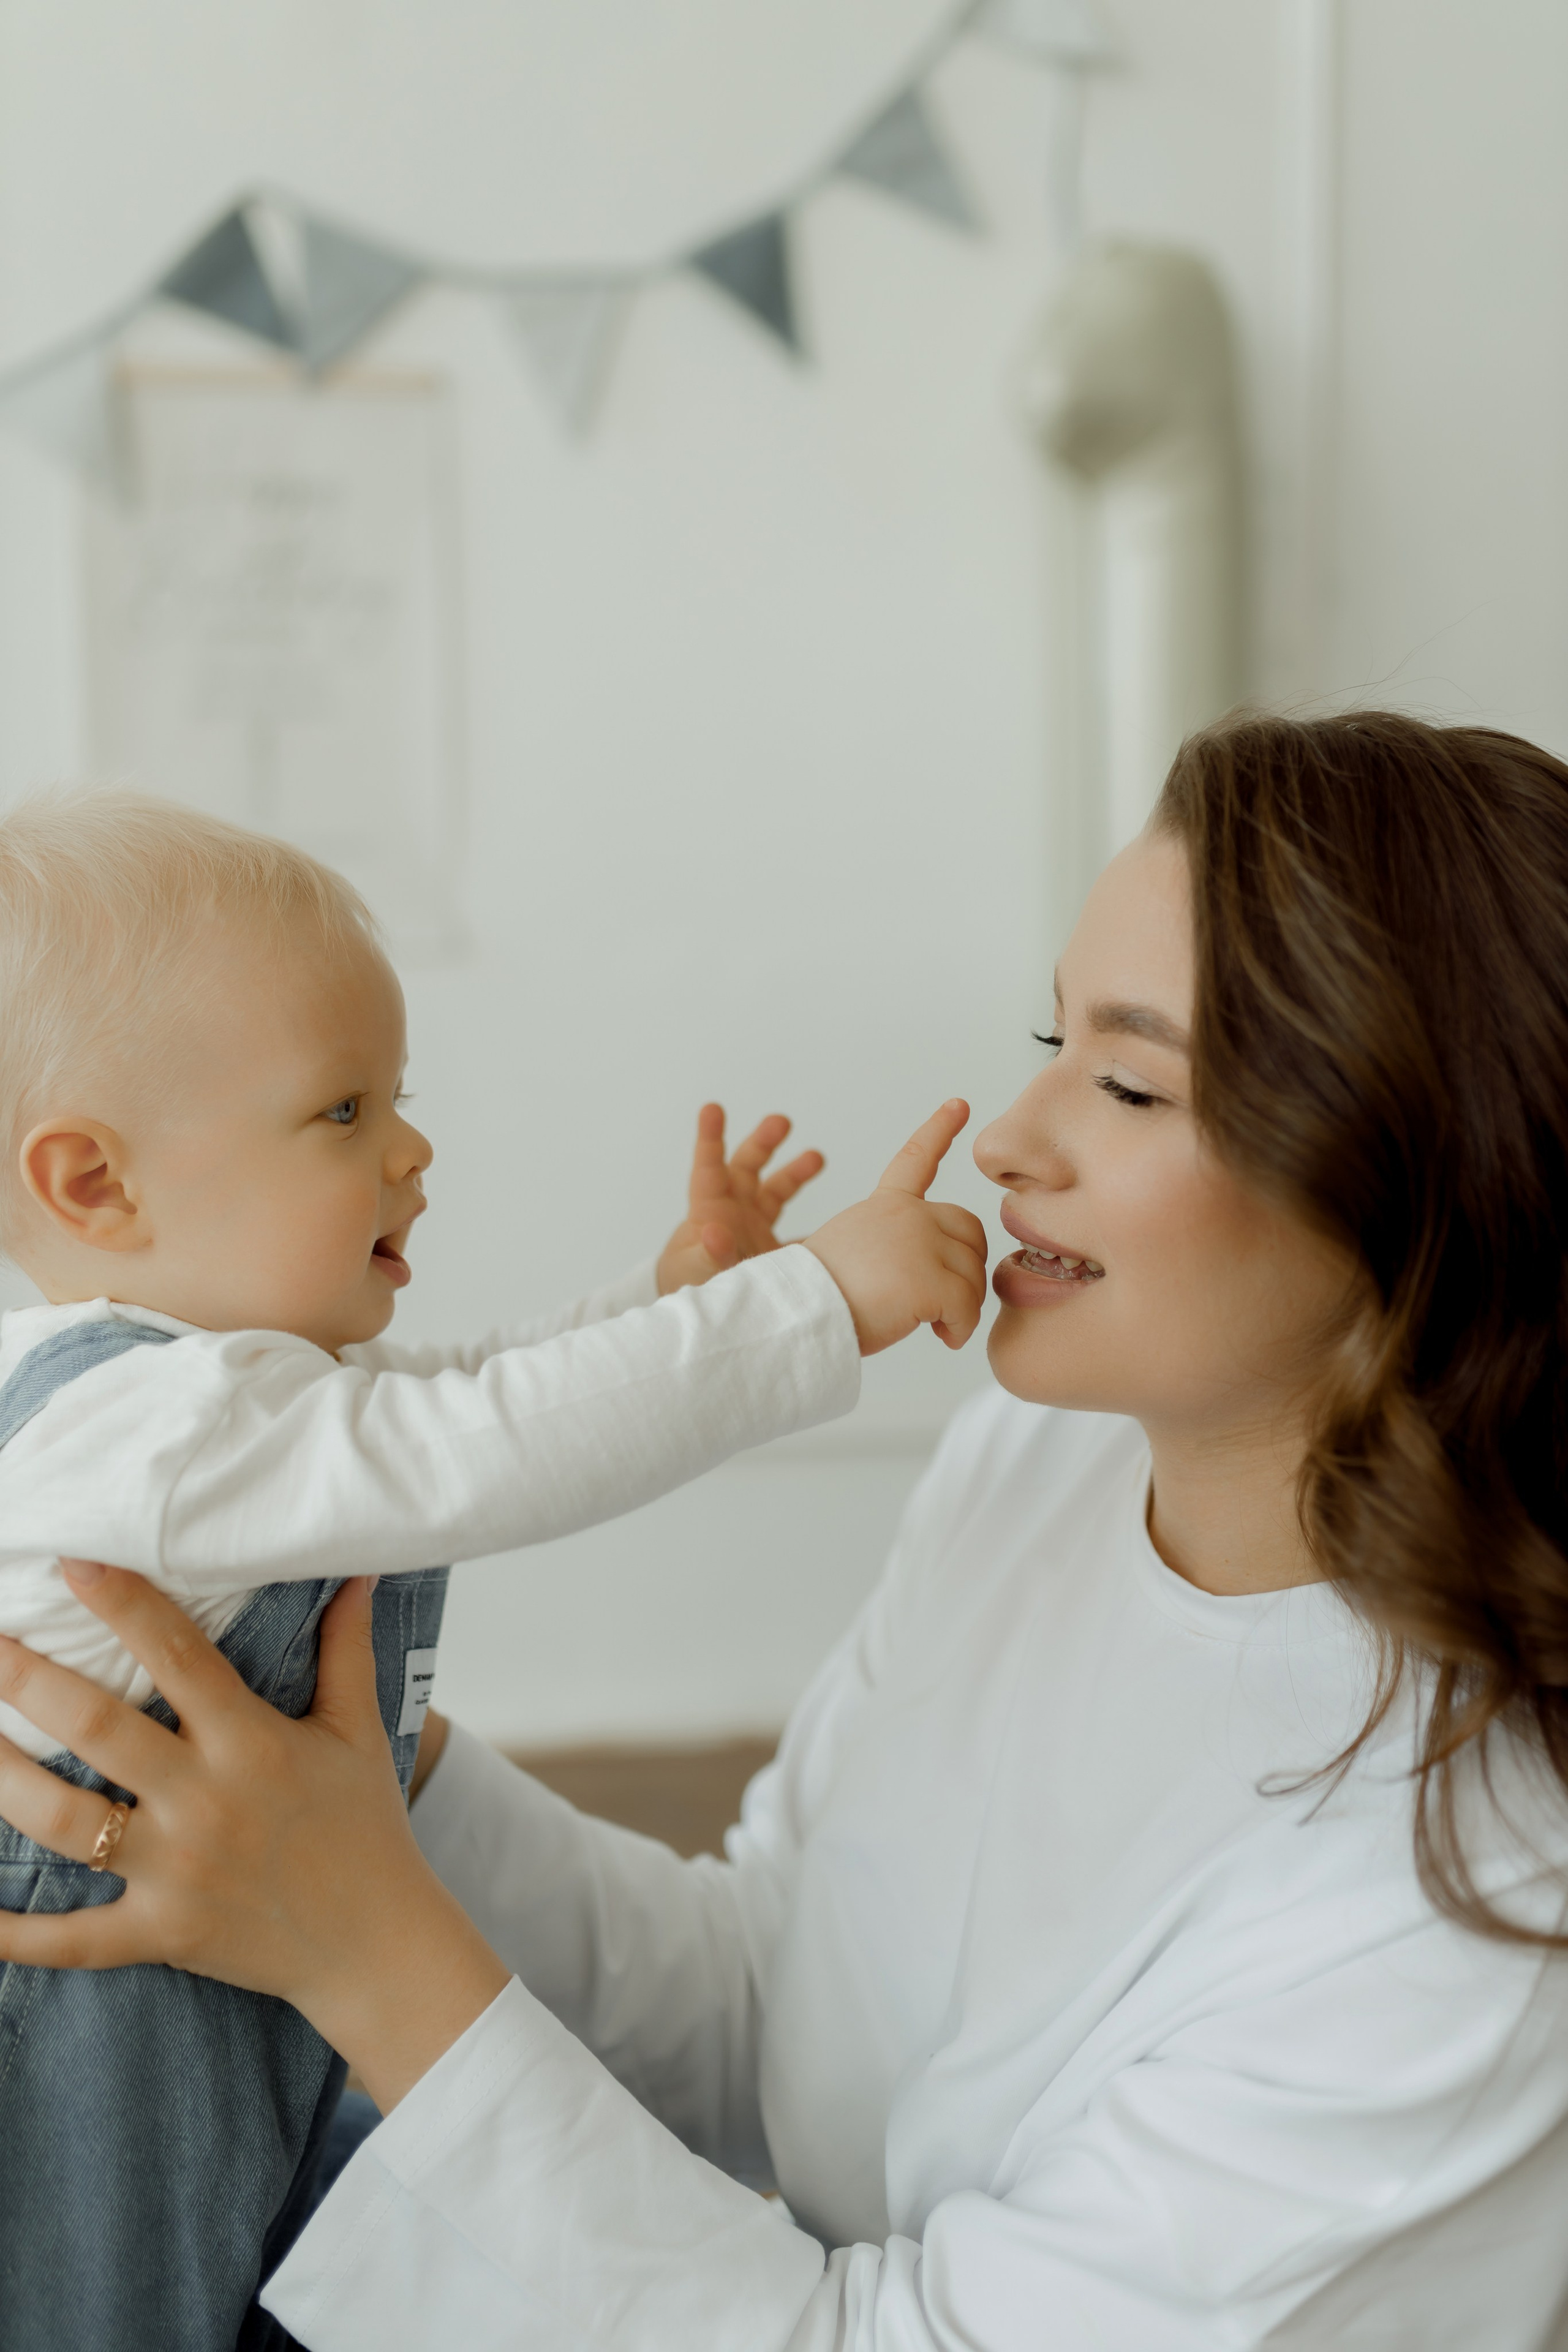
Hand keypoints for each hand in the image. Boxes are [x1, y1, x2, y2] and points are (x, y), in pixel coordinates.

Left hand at [0, 1565, 506, 2112]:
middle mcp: (205, 1802)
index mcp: (252, 1744)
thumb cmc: (366, 1828)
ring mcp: (176, 1872)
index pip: (178, 1655)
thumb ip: (347, 1648)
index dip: (124, 1603)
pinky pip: (69, 1940)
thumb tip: (356, 1570)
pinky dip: (12, 1933)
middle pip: (98, 1728)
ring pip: (64, 1823)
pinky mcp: (159, 1933)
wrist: (380, 1946)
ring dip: (4, 1779)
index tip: (74, 1564)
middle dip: (30, 1681)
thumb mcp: (359, 1731)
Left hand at [656, 1103, 824, 1294]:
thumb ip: (707, 1255)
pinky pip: (802, 1230)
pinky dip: (820, 1227)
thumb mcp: (693, 1272)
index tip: (711, 1109)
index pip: (709, 1168)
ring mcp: (757, 1224)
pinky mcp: (778, 1246)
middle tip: (781, 1121)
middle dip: (763, 1141)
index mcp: (709, 1209)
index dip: (710, 1138)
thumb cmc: (689, 1282)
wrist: (707, 1310)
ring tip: (816, 1157)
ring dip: (795, 1171)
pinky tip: (841, 1222)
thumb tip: (714, 1233)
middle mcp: (734, 1209)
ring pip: (777, 1189)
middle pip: (748, 1166)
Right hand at [803, 1100, 987, 1354]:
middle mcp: (906, 1215)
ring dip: (962, 1305)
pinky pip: (968, 1307)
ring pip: (973, 1273)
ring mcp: (919, 1243)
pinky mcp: (929, 1279)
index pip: (916, 1159)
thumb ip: (894, 1243)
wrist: (797, 1317)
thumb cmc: (820, 1298)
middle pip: (969, 1230)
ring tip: (933, 1323)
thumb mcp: (854, 1250)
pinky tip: (943, 1336)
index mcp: (883, 1206)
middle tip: (943, 1301)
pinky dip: (961, 1328)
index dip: (939, 1130)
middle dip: (967, 1267)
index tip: (959, 1104)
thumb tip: (928, 1270)